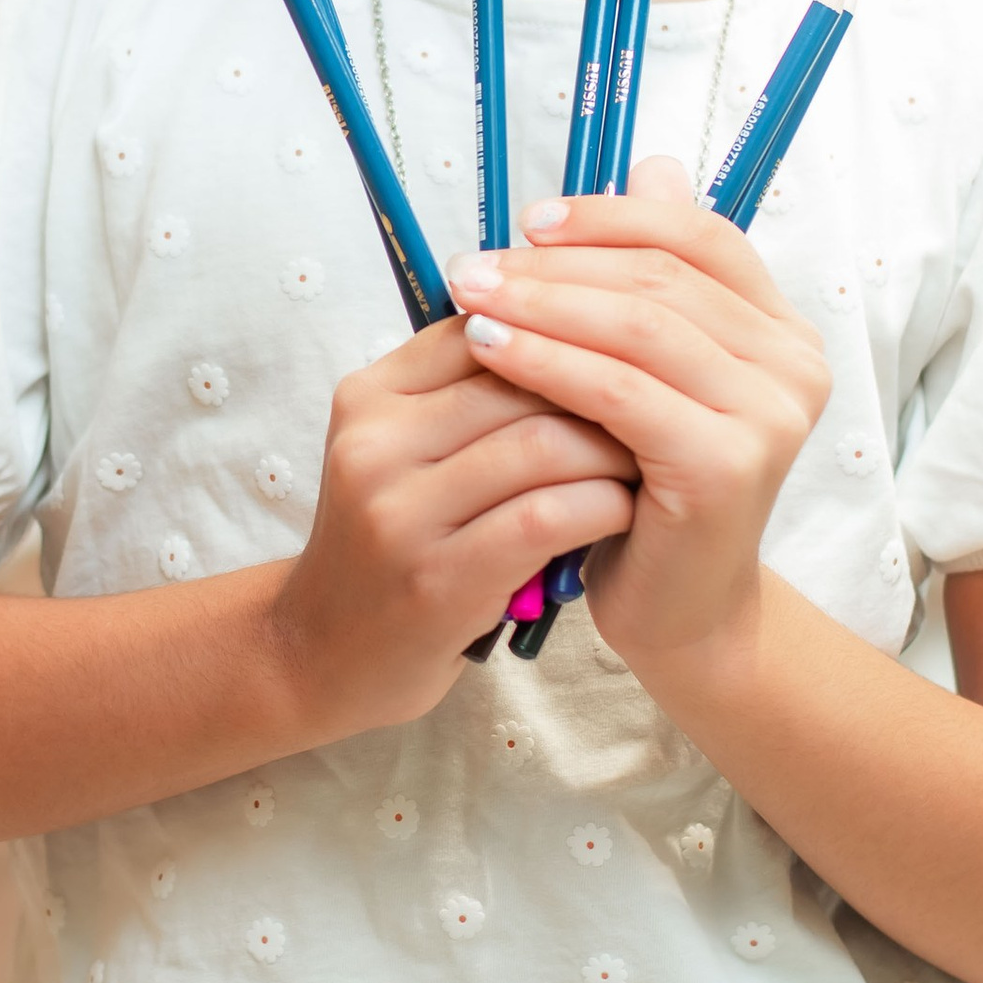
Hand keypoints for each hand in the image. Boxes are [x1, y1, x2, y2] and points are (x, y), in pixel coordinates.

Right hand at [269, 321, 637, 733]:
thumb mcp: (402, 453)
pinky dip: (603, 507)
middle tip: (659, 406)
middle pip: (520, 380)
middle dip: (603, 391)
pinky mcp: (437, 579)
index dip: (564, 337)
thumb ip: (466, 397)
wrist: (323, 654)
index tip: (619, 360)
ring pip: (542, 444)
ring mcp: (399, 514)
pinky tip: (626, 513)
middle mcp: (374, 444)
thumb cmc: (391, 544)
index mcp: (368, 397)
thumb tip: (580, 330)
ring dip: (613, 451)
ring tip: (650, 459)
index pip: (485, 328)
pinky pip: (546, 517)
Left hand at [445, 158, 829, 667]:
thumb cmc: (646, 486)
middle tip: (471, 261)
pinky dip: (547, 361)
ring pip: (639, 327)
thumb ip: (651, 278)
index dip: (611, 217)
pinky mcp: (727, 464)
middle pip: (662, 277)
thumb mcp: (647, 372)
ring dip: (541, 303)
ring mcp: (770, 414)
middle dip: (557, 263)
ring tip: (468, 295)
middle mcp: (794, 363)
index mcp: (780, 329)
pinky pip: (620, 391)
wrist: (674, 608)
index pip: (698, 236)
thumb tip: (653, 162)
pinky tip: (489, 350)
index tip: (528, 219)